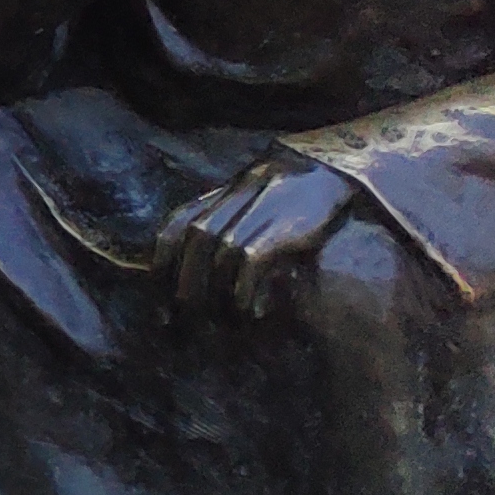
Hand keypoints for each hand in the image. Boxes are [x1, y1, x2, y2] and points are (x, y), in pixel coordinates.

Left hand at [163, 158, 360, 315]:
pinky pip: (251, 261)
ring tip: (219, 325)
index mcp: (219, 193)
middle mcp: (232, 197)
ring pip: (219, 255)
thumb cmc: (288, 196)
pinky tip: (248, 314)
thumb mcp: (248, 201)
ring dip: (214, 295)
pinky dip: (243, 290)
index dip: (161, 267)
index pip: (173, 229)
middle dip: (184, 286)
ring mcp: (260, 209)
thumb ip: (218, 223)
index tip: (160, 301)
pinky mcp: (286, 224)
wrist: (335, 169)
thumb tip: (185, 267)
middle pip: (193, 243)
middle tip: (183, 322)